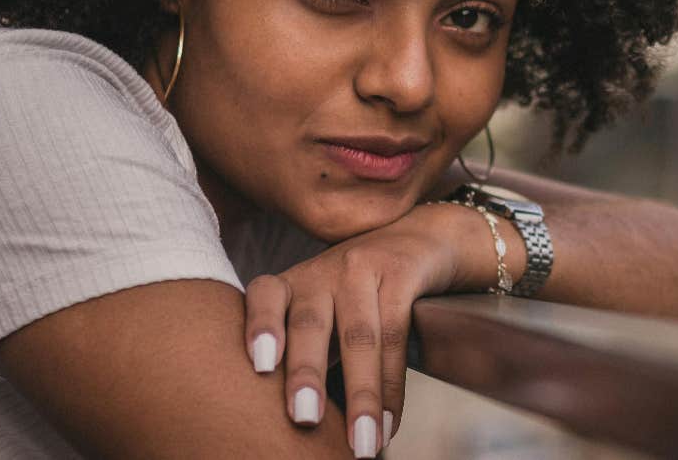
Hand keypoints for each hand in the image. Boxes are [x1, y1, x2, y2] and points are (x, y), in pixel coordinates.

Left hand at [240, 201, 492, 456]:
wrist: (418, 239)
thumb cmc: (357, 294)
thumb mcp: (322, 310)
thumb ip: (303, 354)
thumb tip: (286, 430)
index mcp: (293, 284)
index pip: (264, 297)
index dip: (259, 327)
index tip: (260, 366)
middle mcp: (321, 273)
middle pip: (310, 324)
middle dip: (306, 373)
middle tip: (303, 419)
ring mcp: (361, 269)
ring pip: (359, 337)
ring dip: (361, 394)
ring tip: (361, 443)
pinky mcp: (401, 273)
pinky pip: (397, 334)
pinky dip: (393, 387)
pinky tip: (389, 422)